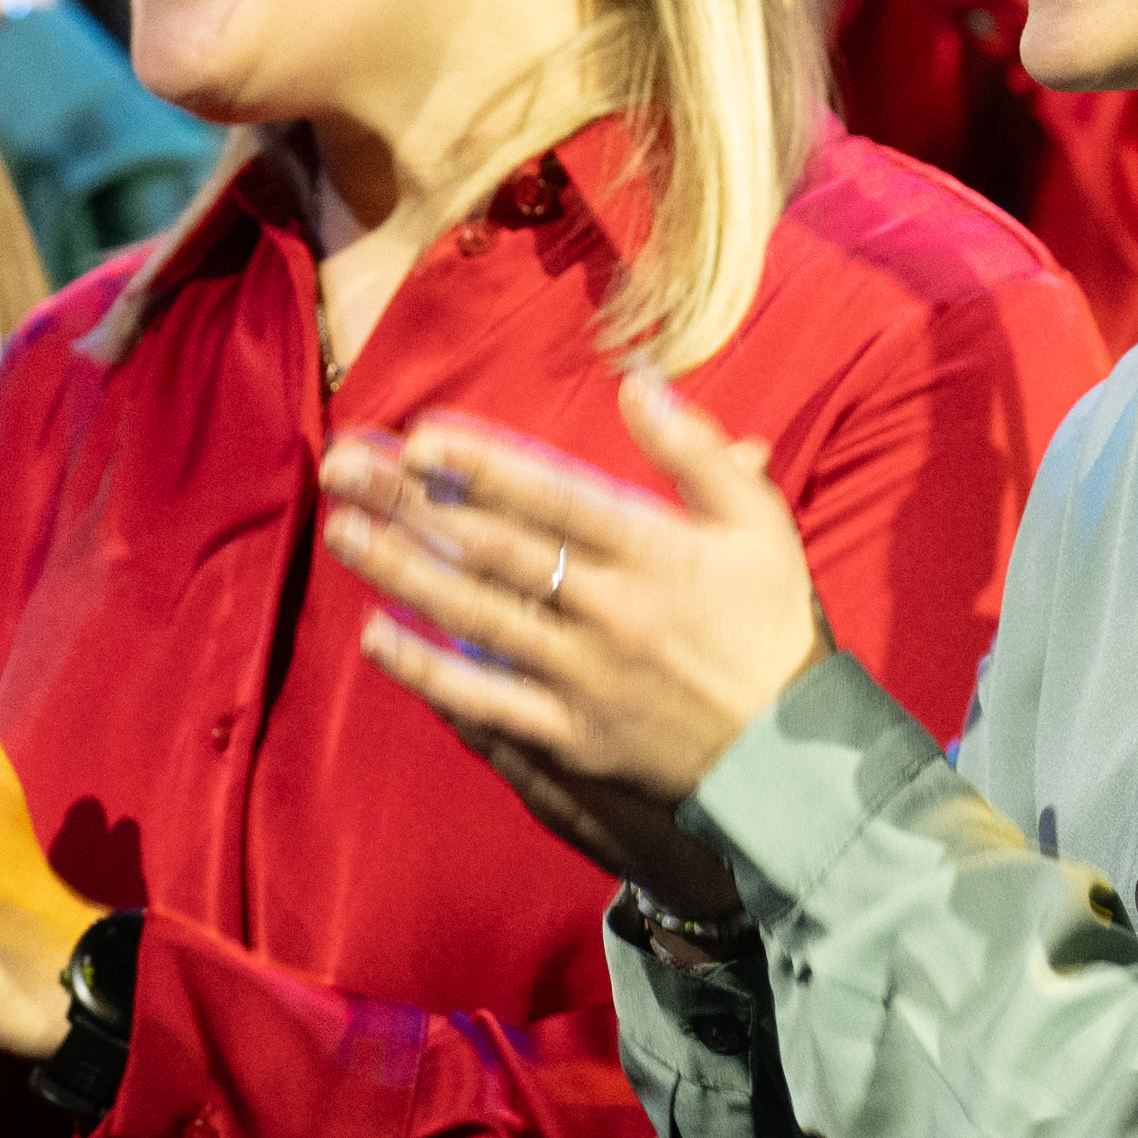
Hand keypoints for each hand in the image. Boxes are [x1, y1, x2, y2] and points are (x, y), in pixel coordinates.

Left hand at [324, 378, 805, 915]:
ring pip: (476, 617)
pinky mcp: (572, 737)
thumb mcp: (760, 524)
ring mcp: (585, 677)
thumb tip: (636, 383)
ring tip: (342, 531)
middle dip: (410, 502)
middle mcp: (612, 609)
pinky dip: (428, 671)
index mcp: (656, 550)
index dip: (481, 465)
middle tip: (342, 465)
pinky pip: (486, 701)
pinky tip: (377, 637)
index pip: (552, 495)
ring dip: (402, 572)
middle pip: (494, 547)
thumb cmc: (773, 626)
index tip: (418, 437)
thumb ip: (696, 451)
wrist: (794, 754)